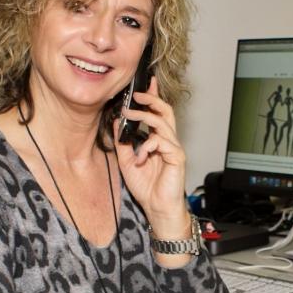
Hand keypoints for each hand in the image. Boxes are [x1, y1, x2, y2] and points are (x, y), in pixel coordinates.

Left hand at [113, 76, 189, 222]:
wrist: (158, 208)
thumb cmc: (147, 187)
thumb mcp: (127, 161)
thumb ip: (123, 142)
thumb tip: (116, 123)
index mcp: (158, 140)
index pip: (158, 113)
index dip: (153, 97)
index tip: (146, 83)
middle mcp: (168, 141)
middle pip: (165, 111)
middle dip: (152, 99)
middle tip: (137, 94)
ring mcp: (174, 148)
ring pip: (163, 123)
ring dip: (144, 117)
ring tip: (129, 116)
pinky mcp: (177, 158)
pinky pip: (162, 143)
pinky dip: (147, 147)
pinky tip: (140, 157)